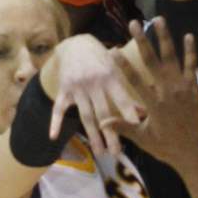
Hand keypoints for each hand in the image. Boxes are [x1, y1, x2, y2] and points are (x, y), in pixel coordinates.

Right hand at [43, 34, 139, 156]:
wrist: (75, 44)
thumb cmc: (102, 60)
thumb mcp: (116, 70)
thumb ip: (126, 93)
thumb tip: (143, 114)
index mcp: (109, 76)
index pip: (120, 95)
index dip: (128, 108)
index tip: (136, 123)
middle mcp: (93, 82)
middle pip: (102, 112)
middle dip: (110, 133)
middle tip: (117, 153)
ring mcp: (77, 87)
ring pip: (85, 115)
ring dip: (92, 135)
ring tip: (99, 152)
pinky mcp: (64, 90)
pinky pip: (58, 109)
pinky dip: (55, 122)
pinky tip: (53, 136)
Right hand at [114, 20, 197, 174]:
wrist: (193, 152)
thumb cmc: (165, 147)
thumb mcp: (142, 139)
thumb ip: (124, 127)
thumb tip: (102, 121)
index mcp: (153, 105)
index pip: (134, 80)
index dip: (122, 65)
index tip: (112, 50)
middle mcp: (168, 92)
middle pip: (152, 62)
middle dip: (142, 41)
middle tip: (134, 23)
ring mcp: (183, 88)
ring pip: (173, 58)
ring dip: (166, 38)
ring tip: (160, 20)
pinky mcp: (193, 89)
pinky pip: (192, 66)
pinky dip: (191, 52)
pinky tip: (189, 35)